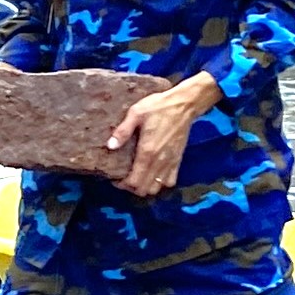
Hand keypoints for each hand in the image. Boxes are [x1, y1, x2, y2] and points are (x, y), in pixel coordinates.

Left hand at [106, 75, 220, 198]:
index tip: (115, 178)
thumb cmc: (158, 107)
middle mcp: (159, 161)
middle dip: (132, 188)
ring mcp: (170, 162)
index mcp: (147, 152)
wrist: (184, 105)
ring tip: (138, 177)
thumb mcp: (136, 113)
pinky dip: (160, 183)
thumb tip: (110, 146)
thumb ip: (123, 131)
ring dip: (146, 187)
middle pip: (144, 189)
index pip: (134, 182)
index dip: (122, 184)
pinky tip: (153, 175)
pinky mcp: (178, 160)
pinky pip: (170, 181)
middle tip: (124, 178)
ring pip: (157, 188)